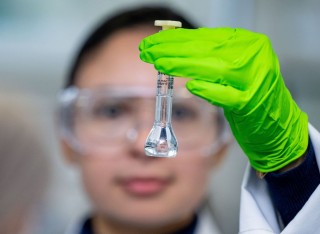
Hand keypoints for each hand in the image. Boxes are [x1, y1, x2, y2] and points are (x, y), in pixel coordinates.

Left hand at [139, 27, 307, 172]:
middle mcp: (254, 56)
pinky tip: (191, 86)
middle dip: (172, 50)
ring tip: (160, 64)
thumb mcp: (231, 70)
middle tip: (147, 51)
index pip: (204, 38)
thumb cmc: (249, 96)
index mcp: (247, 44)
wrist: (277, 126)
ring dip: (184, 66)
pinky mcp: (253, 104)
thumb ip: (208, 58)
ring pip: (215, 68)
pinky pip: (228, 95)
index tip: (153, 42)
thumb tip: (173, 48)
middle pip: (206, 50)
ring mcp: (256, 79)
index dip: (176, 40)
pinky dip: (210, 90)